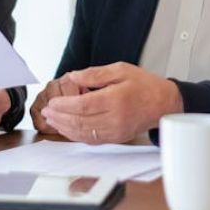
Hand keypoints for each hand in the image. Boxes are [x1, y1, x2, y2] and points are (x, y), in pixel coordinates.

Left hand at [39, 62, 182, 143]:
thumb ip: (95, 74)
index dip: (64, 105)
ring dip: (64, 127)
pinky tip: (66, 128)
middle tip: (46, 110)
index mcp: (116, 99)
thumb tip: (73, 77)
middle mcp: (116, 118)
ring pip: (83, 133)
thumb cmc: (144, 85)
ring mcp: (116, 131)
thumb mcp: (120, 70)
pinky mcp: (116, 138)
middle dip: (59, 116)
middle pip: (80, 121)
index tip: (52, 101)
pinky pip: (91, 139)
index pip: (83, 105)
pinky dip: (76, 134)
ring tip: (51, 119)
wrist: (163, 103)